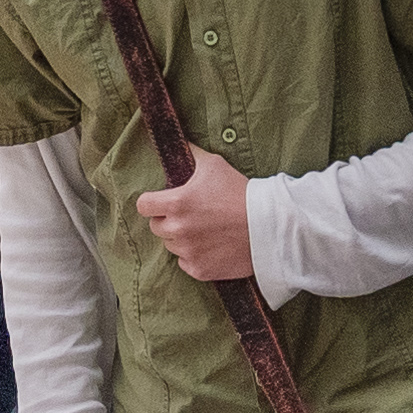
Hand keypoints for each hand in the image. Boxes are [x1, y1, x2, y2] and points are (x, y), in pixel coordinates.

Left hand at [133, 147, 254, 283]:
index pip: (143, 206)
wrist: (269, 225)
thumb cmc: (241, 192)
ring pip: (170, 245)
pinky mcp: (200, 270)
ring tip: (204, 230)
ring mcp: (188, 252)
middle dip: (168, 220)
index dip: (151, 203)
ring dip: (181, 238)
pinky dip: (194, 256)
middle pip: (156, 226)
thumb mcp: (214, 165)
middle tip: (190, 215)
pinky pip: (185, 263)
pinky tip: (211, 246)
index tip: (161, 202)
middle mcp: (178, 229)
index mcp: (177, 203)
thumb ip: (190, 154)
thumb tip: (176, 142)